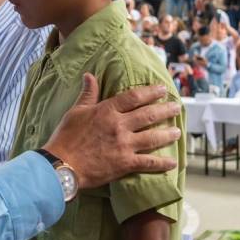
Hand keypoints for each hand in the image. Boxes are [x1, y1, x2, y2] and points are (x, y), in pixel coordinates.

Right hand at [42, 75, 179, 189]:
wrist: (62, 164)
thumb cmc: (66, 137)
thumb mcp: (76, 111)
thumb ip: (88, 94)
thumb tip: (90, 75)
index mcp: (107, 111)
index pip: (134, 97)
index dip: (150, 92)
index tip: (162, 89)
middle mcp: (119, 125)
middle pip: (148, 115)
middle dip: (165, 110)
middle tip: (177, 107)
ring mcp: (124, 145)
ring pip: (153, 137)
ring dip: (167, 134)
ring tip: (178, 132)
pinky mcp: (125, 163)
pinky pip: (148, 162)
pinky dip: (162, 163)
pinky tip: (173, 162)